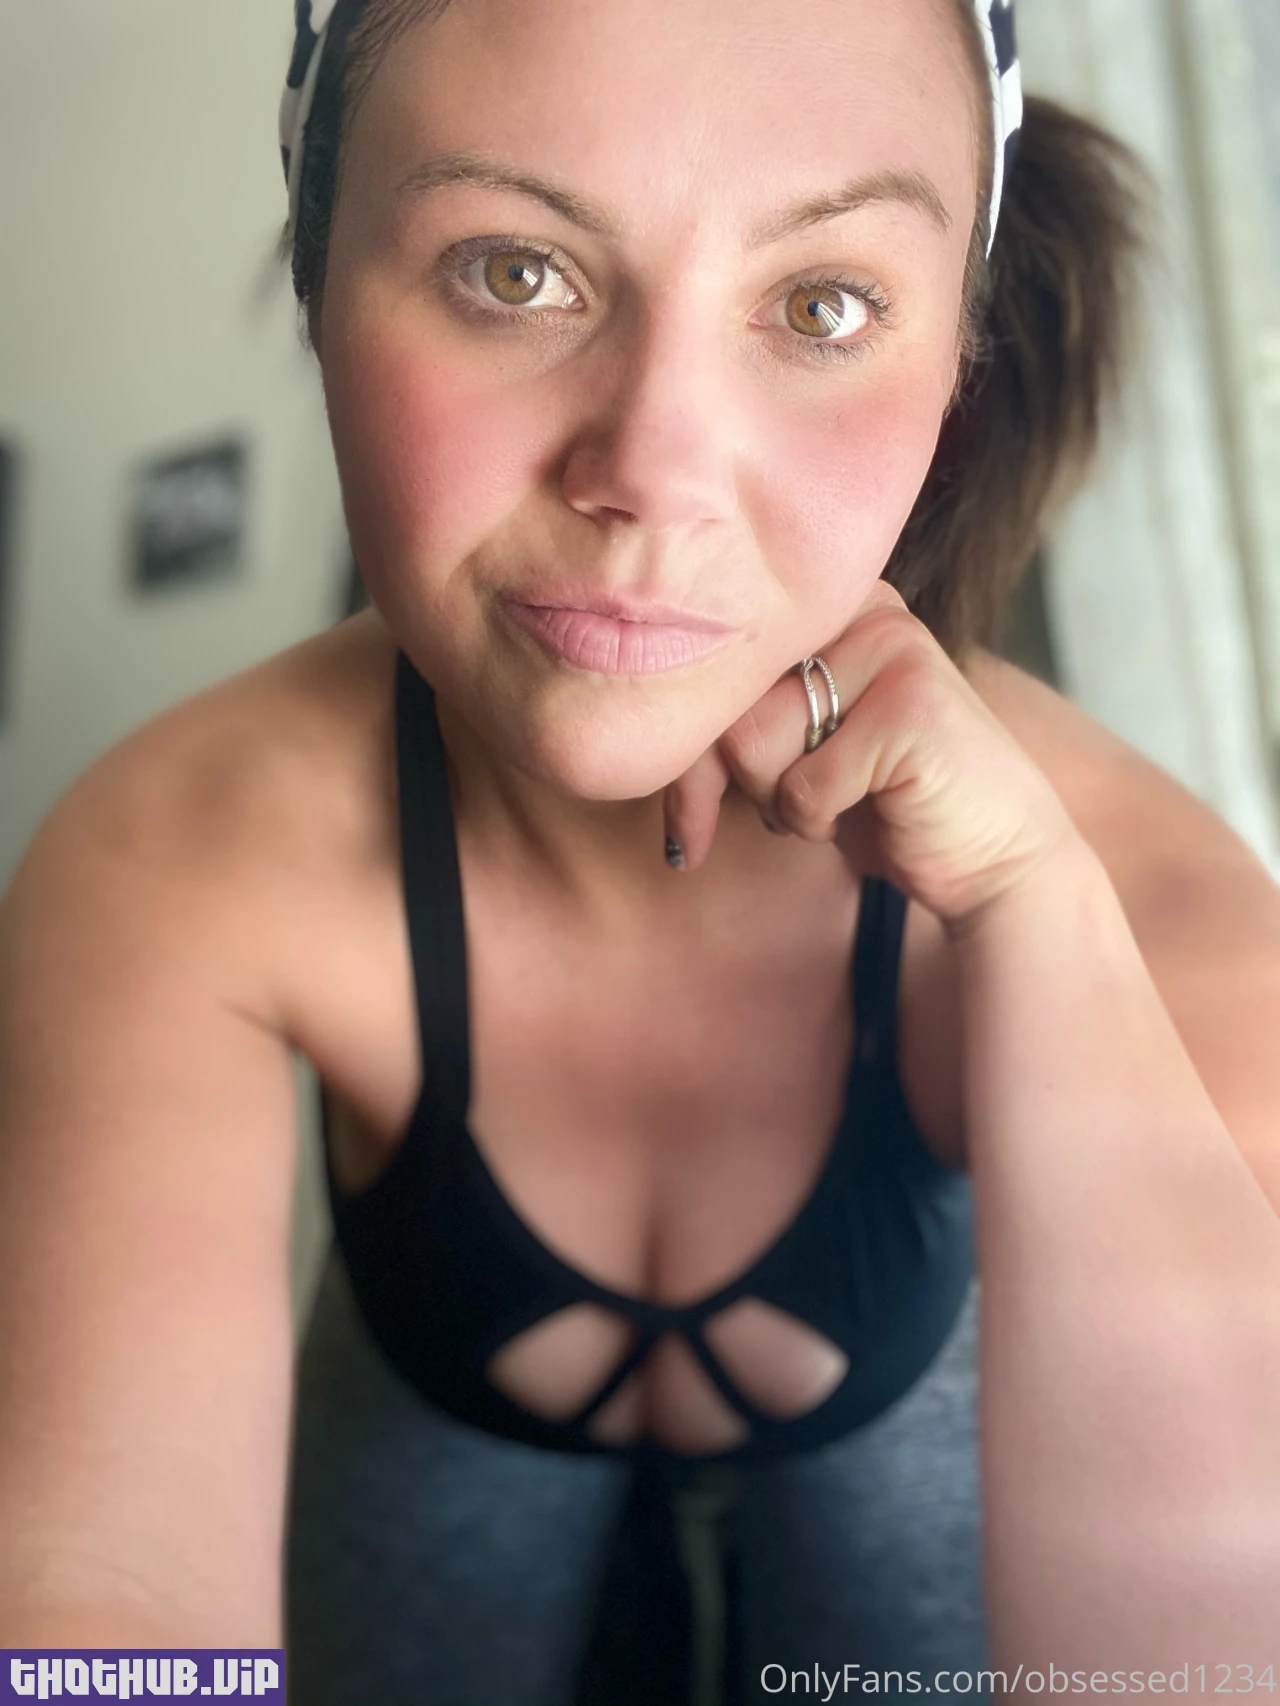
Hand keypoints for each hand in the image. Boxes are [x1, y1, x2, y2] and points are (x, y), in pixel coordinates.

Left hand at [663, 580, 1083, 931]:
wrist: (993, 857)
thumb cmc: (882, 803)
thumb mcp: (793, 749)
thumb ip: (732, 719)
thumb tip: (628, 730)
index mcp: (829, 605)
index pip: (713, 662)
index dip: (685, 750)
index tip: (684, 826)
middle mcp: (862, 608)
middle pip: (724, 703)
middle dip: (730, 784)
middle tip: (779, 818)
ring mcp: (892, 650)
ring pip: (753, 741)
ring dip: (783, 801)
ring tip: (843, 800)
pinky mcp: (912, 707)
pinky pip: (804, 786)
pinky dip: (820, 822)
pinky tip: (875, 811)